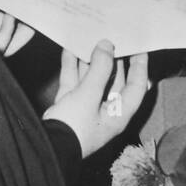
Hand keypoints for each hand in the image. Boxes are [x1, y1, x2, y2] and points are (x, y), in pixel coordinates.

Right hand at [44, 40, 149, 157]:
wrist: (45, 149)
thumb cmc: (73, 128)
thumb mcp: (89, 96)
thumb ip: (99, 69)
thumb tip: (107, 45)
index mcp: (118, 112)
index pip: (137, 86)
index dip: (140, 66)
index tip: (139, 47)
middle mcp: (105, 110)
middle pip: (113, 80)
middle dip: (111, 59)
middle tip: (111, 36)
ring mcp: (86, 108)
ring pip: (91, 79)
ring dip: (89, 60)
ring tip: (89, 38)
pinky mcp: (68, 106)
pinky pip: (73, 82)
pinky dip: (72, 66)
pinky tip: (69, 49)